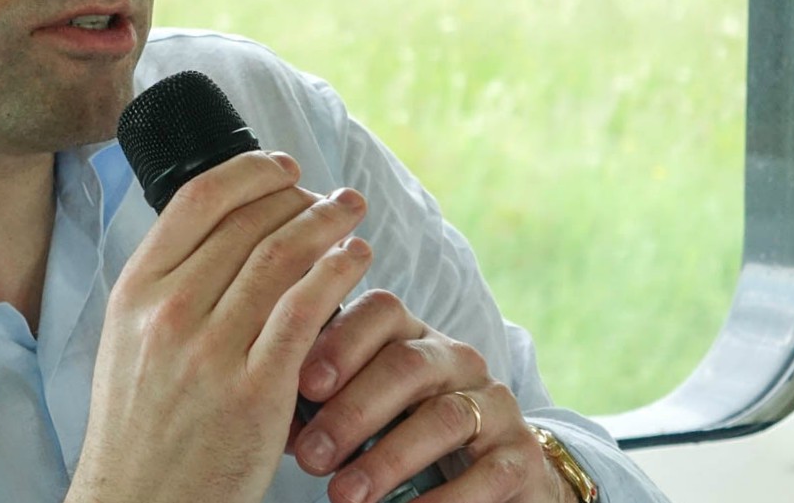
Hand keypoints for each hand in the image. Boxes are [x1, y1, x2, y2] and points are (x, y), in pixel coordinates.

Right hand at [68, 151, 373, 502]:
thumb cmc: (141, 431)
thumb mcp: (126, 343)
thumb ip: (166, 288)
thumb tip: (218, 232)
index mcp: (134, 292)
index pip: (199, 201)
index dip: (251, 172)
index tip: (283, 167)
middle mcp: (169, 312)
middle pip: (248, 223)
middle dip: (300, 196)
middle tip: (331, 195)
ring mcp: (211, 350)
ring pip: (281, 257)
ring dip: (326, 226)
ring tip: (351, 215)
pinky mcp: (254, 391)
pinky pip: (305, 309)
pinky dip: (336, 273)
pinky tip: (355, 261)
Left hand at [289, 289, 573, 502]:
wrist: (492, 477)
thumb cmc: (402, 435)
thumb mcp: (366, 411)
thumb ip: (325, 402)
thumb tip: (272, 415)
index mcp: (412, 335)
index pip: (380, 310)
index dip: (341, 341)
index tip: (304, 384)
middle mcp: (457, 359)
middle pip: (407, 364)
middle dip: (353, 411)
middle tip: (310, 456)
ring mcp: (494, 404)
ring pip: (444, 417)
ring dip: (387, 459)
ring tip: (342, 496)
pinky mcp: (520, 455)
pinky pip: (486, 473)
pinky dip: (442, 501)